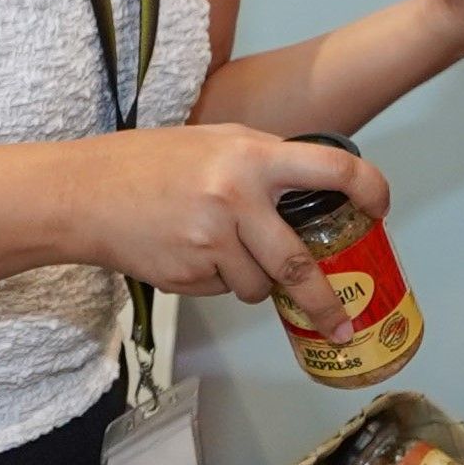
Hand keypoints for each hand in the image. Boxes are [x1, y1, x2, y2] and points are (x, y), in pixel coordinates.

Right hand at [58, 125, 381, 318]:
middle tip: (342, 322)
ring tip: (224, 254)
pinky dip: (219, 280)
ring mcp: (212, 241)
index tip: (379, 210)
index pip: (334, 170)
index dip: (369, 190)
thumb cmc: (149, 162)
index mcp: (251, 157)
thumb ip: (265, 160)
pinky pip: (224, 290)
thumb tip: (316, 185)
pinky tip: (190, 253)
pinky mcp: (189, 274)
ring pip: (260, 286)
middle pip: (301, 266)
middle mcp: (236, 199)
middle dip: (326, 303)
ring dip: (255, 281)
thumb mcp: (216, 142)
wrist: (84, 194)